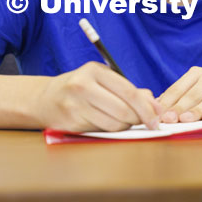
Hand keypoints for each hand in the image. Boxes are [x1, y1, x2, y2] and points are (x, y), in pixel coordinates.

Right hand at [36, 61, 160, 131]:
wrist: (44, 99)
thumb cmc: (81, 88)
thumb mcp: (103, 80)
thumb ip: (130, 90)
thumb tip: (156, 104)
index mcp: (94, 71)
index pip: (129, 92)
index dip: (147, 108)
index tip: (157, 117)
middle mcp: (82, 86)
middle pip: (123, 110)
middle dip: (139, 119)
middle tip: (146, 122)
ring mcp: (74, 105)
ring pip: (114, 124)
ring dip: (126, 126)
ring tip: (126, 121)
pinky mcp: (70, 123)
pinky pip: (101, 131)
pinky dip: (111, 130)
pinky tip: (110, 124)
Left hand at [157, 66, 201, 122]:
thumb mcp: (198, 95)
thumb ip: (179, 100)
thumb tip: (156, 108)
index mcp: (201, 73)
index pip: (180, 87)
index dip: (169, 101)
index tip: (159, 114)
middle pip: (194, 94)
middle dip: (179, 108)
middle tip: (168, 119)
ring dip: (196, 111)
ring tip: (185, 120)